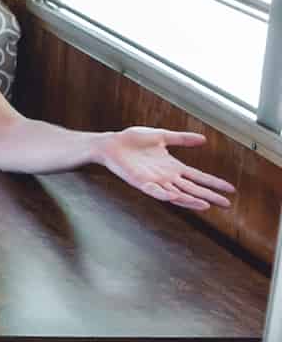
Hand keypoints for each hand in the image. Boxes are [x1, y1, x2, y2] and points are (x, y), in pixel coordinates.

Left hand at [94, 128, 234, 210]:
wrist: (111, 143)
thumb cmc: (133, 140)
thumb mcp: (162, 136)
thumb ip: (182, 139)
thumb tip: (204, 139)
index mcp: (173, 167)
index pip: (198, 177)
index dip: (213, 182)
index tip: (230, 189)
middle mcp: (166, 177)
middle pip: (192, 189)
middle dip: (209, 196)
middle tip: (227, 204)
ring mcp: (154, 181)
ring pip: (177, 194)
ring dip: (191, 200)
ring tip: (206, 205)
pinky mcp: (141, 182)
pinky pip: (154, 191)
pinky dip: (164, 194)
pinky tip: (175, 197)